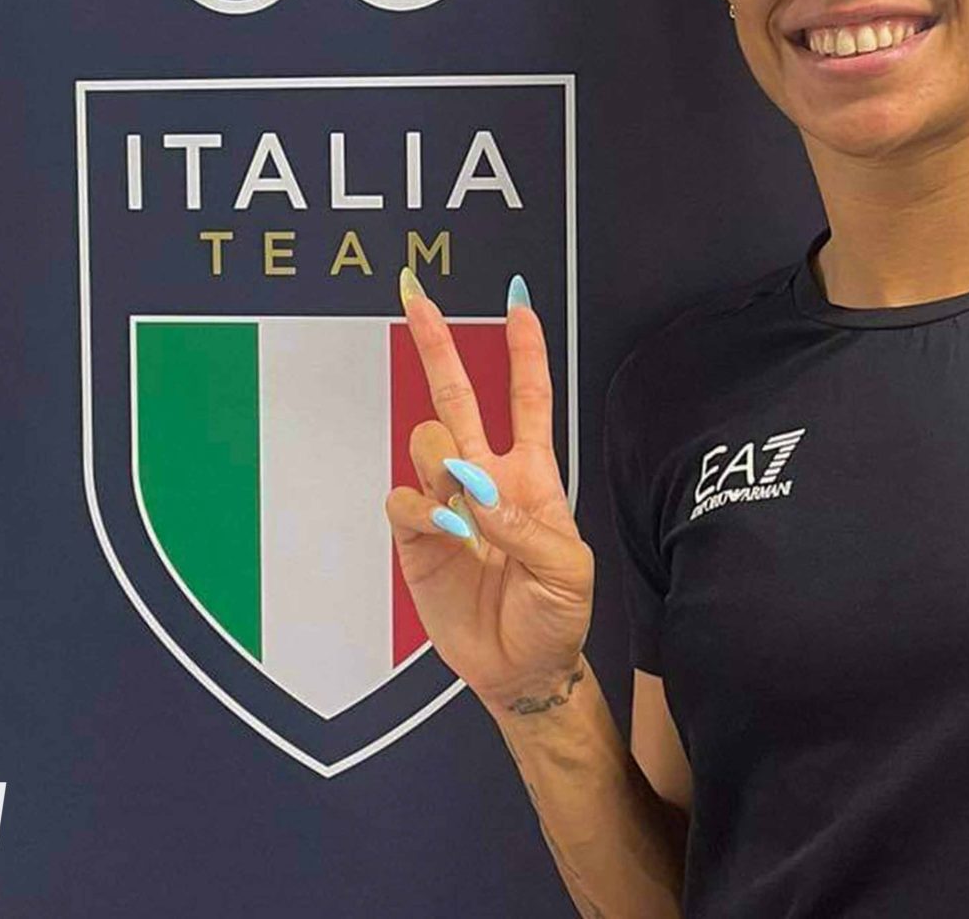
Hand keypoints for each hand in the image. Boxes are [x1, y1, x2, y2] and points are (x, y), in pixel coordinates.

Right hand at [383, 269, 594, 707]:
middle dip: (437, 346)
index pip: (528, 399)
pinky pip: (402, 499)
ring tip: (464, 506)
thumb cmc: (556, 615)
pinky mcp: (416, 537)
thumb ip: (524, 527)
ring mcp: (447, 503)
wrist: (522, 669)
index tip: (517, 303)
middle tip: (416, 298)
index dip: (523, 351)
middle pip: (457, 397)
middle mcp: (484, 476)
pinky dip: (419, 507)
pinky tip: (443, 530)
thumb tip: (476, 488)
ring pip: (425, 442)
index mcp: (532, 475)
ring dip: (441, 460)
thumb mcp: (567, 570)